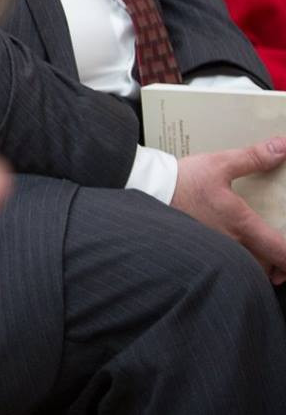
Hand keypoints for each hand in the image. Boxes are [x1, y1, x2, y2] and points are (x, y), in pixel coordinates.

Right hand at [170, 137, 285, 282]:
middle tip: (281, 253)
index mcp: (243, 225)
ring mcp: (217, 253)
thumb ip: (253, 158)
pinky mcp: (203, 252)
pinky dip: (240, 265)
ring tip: (263, 255)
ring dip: (262, 266)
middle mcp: (233, 246)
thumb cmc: (182, 182)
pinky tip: (235, 254)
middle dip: (281, 265)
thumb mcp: (219, 164)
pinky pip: (230, 267)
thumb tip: (281, 147)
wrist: (146, 191)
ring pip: (251, 271)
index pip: (283, 253)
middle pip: (271, 269)